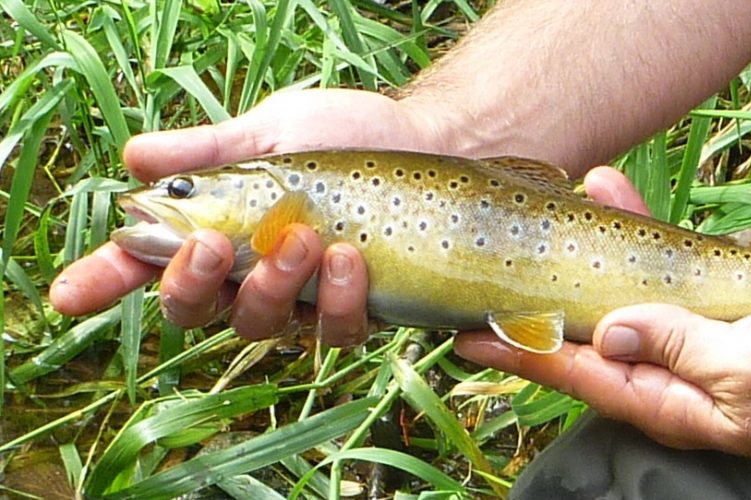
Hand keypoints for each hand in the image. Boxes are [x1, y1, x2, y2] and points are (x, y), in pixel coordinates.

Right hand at [50, 89, 440, 344]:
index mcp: (217, 230)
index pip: (146, 263)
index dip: (104, 281)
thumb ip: (209, 151)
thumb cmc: (346, 133)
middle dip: (195, 283)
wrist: (431, 142)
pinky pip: (332, 332)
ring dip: (273, 287)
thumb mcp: (273, 132)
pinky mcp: (354, 313)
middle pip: (194, 308)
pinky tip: (350, 261)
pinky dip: (336, 302)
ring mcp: (302, 301)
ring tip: (305, 239)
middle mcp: (249, 275)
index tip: (69, 295)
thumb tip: (136, 158)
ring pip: (260, 325)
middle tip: (217, 242)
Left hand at [456, 158, 750, 468]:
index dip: (525, 349)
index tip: (471, 331)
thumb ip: (672, 344)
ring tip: (613, 182)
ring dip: (648, 225)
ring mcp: (724, 331)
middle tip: (544, 223)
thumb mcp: (740, 371)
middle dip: (576, 267)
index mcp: (671, 394)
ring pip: (668, 273)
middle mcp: (687, 363)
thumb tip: (608, 331)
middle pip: (614, 311)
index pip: (580, 370)